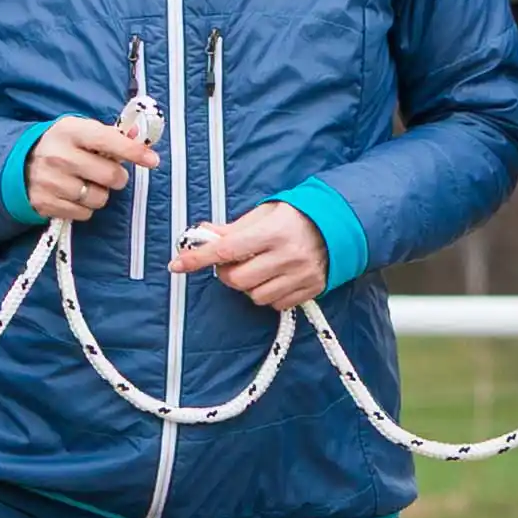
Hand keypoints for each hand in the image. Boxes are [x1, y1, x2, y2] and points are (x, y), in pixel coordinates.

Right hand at [18, 106, 156, 228]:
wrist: (21, 164)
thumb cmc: (63, 146)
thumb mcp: (81, 131)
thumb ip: (110, 135)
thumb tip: (140, 139)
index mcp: (70, 131)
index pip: (108, 140)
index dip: (133, 151)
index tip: (152, 160)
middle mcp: (59, 156)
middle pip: (109, 175)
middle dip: (117, 177)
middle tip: (110, 174)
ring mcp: (51, 182)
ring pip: (99, 198)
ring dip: (101, 194)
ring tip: (88, 184)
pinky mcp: (46, 203)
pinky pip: (84, 213)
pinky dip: (86, 207)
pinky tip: (75, 195)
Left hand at [175, 202, 334, 311]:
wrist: (340, 225)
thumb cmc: (297, 216)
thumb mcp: (265, 213)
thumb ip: (233, 228)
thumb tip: (202, 235)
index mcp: (273, 231)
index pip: (226, 249)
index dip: (198, 259)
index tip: (177, 265)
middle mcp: (287, 256)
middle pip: (237, 280)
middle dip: (226, 273)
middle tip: (230, 263)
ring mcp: (301, 276)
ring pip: (255, 296)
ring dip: (248, 286)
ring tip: (257, 269)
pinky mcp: (310, 290)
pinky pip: (275, 304)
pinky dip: (268, 295)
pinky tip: (274, 279)